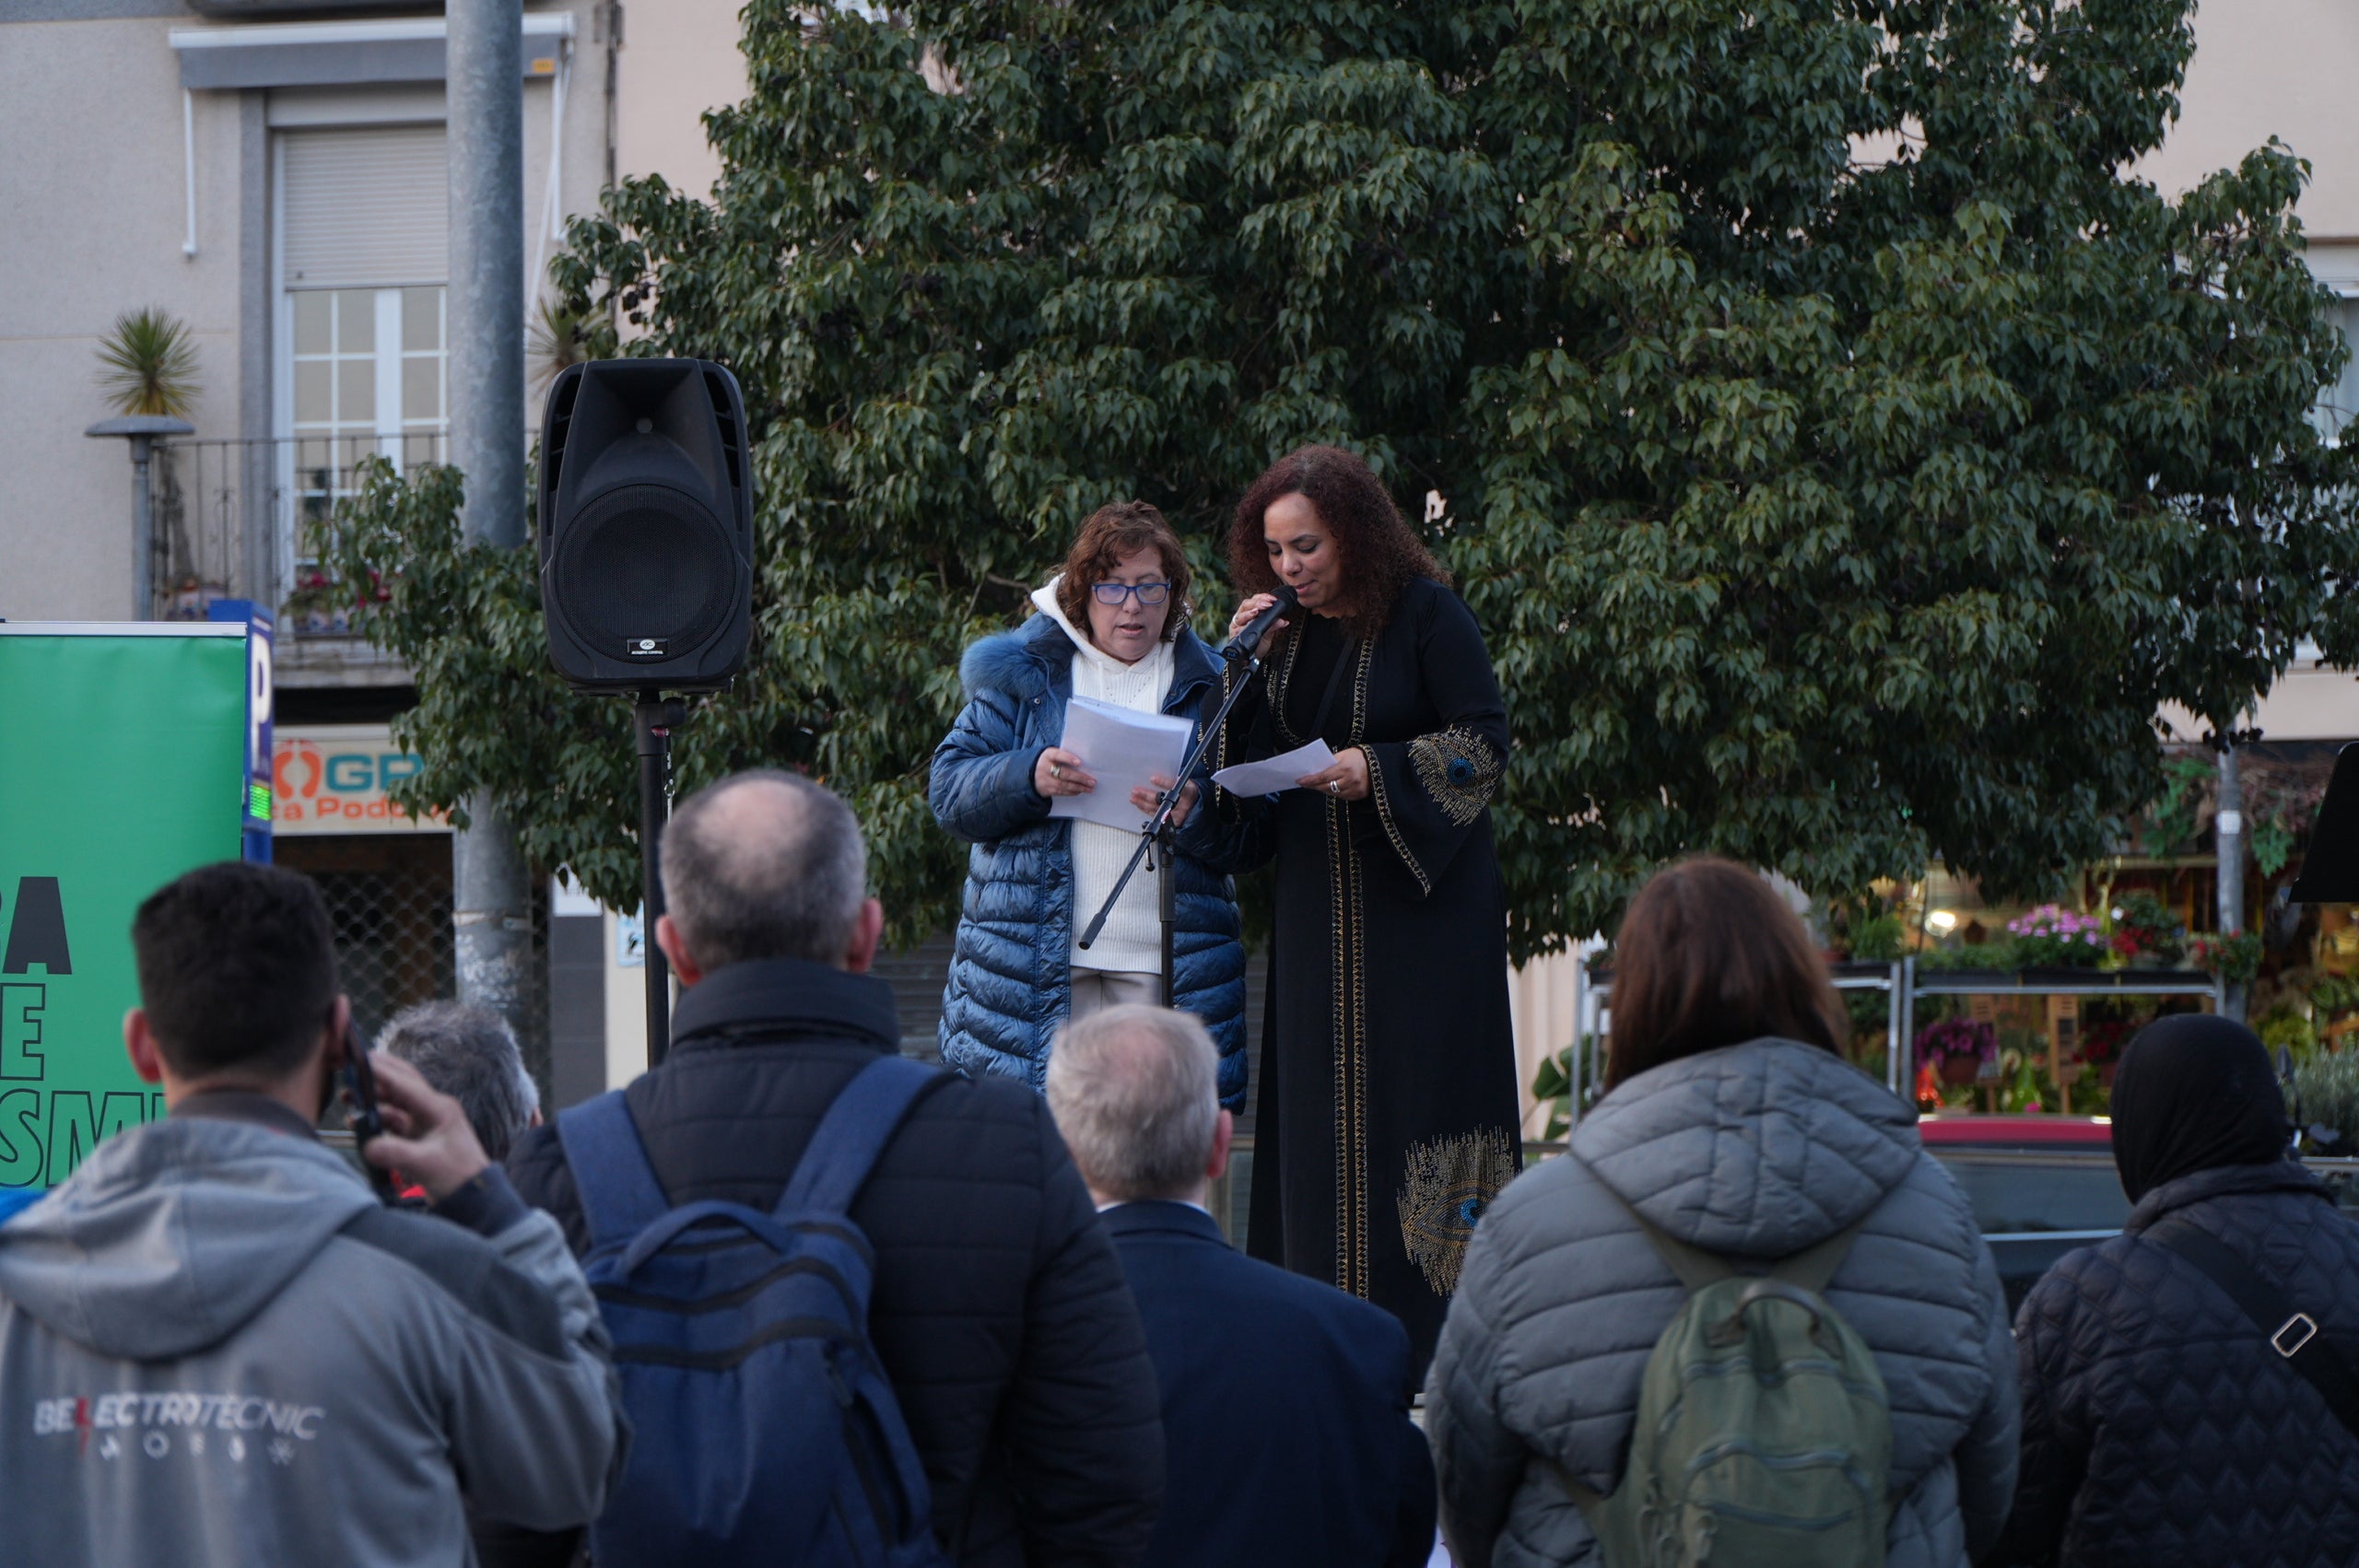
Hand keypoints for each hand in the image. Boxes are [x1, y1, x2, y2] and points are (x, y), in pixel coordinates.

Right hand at [359, 1050, 489, 1201]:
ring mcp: (424, 1122)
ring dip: (372, 1099)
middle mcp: (431, 1109)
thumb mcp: (425, 1164)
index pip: (405, 1083)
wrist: (472, 1196)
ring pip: (394, 1102)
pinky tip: (358, 1123)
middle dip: (376, 1075)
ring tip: (347, 1097)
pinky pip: (392, 1121)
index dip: (380, 1072)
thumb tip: (368, 1146)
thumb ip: (396, 1153)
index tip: (357, 1060)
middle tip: (351, 1068)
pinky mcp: (417, 1136)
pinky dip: (375, 1119)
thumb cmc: (457, 1176)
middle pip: (401, 1083)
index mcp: (439, 1108)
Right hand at [1034, 747, 1096, 798]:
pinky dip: (1072, 792)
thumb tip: (1084, 763)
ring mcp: (1044, 780)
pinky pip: (1061, 792)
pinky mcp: (1046, 790)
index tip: (1079, 762)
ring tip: (1089, 788)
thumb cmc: (1048, 762)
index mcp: (1047, 755)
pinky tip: (1080, 791)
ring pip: (1063, 785)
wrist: (1031, 773)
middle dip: (1079, 778)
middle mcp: (1044, 767)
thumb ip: (1064, 757)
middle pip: (1064, 773)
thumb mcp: (1052, 755)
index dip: (1068, 758)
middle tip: (1092, 781)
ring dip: (1078, 787)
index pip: (1058, 755)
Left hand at [1131, 775, 1198, 827]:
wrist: (1197, 807)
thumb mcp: (1186, 783)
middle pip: (1162, 801)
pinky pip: (1157, 817)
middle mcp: (1184, 805)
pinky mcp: (1173, 823)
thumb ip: (1174, 780)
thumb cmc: (1188, 792)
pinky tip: (1140, 804)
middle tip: (1136, 790)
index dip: (1163, 782)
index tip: (1152, 778)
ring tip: (1133, 797)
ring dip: (1142, 803)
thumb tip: (1155, 777)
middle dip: (1147, 795)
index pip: (1174, 786)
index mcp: (1188, 792)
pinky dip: (1146, 810)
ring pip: (1157, 810)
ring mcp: (1179, 816)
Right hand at [1227, 594, 1288, 640]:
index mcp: (1251, 612)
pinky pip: (1237, 627)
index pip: (1255, 600)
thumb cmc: (1258, 644)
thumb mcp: (1268, 634)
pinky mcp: (1233, 633)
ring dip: (1249, 612)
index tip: (1272, 599)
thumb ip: (1273, 626)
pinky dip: (1243, 625)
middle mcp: (1242, 617)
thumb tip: (1283, 621)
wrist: (1252, 658)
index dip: (1263, 597)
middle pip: (1247, 604)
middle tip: (1267, 604)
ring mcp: (1237, 625)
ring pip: (1240, 614)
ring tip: (1256, 611)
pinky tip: (1248, 623)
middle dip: (1257, 603)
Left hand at [1297, 747, 1370, 801]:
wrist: (1378, 764)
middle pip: (1326, 787)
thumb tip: (1315, 770)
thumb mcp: (1343, 754)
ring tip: (1315, 785)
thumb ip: (1330, 762)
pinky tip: (1329, 788)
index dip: (1310, 780)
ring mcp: (1355, 789)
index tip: (1299, 780)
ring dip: (1323, 789)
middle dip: (1314, 785)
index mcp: (1345, 767)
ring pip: (1333, 793)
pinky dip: (1334, 792)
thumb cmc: (1358, 757)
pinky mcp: (1358, 795)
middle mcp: (1351, 780)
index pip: (1323, 776)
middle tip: (1305, 783)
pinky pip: (1341, 796)